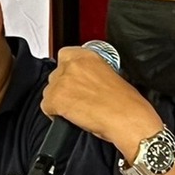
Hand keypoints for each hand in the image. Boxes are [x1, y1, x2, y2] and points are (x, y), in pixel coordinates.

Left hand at [43, 47, 163, 152]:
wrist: (128, 119)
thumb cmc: (126, 103)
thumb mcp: (112, 76)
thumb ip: (93, 73)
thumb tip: (85, 81)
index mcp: (88, 56)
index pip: (65, 55)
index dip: (68, 71)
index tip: (74, 80)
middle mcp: (72, 65)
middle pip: (56, 75)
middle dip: (64, 88)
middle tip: (78, 99)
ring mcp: (62, 81)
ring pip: (50, 91)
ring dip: (59, 101)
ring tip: (77, 110)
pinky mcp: (55, 99)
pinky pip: (47, 108)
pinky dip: (55, 115)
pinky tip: (71, 118)